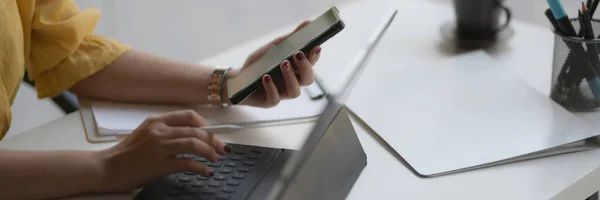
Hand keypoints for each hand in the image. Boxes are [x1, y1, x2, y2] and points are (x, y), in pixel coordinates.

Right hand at [95, 110, 228, 191]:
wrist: (106, 168)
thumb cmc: (125, 154)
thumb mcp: (145, 134)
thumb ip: (165, 131)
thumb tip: (191, 136)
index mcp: (156, 121)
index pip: (188, 116)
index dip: (205, 124)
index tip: (212, 133)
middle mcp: (160, 131)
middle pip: (196, 131)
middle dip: (214, 140)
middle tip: (222, 148)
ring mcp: (160, 147)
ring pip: (195, 144)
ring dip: (210, 152)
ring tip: (217, 159)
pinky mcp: (160, 165)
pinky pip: (188, 163)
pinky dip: (201, 167)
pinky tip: (207, 171)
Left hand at [229, 20, 321, 107]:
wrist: (239, 79)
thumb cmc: (260, 63)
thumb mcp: (275, 47)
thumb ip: (292, 37)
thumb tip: (308, 22)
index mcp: (296, 69)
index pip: (311, 63)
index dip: (315, 56)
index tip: (315, 46)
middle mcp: (292, 82)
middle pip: (308, 79)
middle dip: (305, 67)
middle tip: (298, 54)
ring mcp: (282, 93)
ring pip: (295, 91)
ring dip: (290, 77)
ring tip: (283, 63)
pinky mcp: (269, 102)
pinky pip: (274, 99)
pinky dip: (271, 87)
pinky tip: (266, 77)